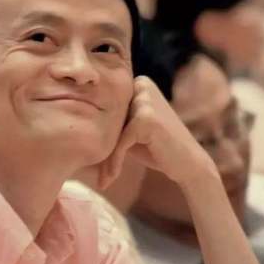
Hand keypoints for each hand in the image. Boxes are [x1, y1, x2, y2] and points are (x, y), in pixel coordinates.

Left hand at [99, 76, 215, 188]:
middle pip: (106, 119)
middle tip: (97, 175)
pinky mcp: (146, 118)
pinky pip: (120, 143)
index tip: (88, 157)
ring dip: (106, 159)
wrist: (189, 163)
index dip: (97, 132)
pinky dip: (114, 162)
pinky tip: (109, 179)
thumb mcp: (129, 130)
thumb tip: (74, 126)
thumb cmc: (155, 148)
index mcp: (136, 83)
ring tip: (104, 180)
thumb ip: (110, 123)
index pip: (105, 108)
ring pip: (111, 132)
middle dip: (101, 146)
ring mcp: (144, 99)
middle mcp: (140, 85)